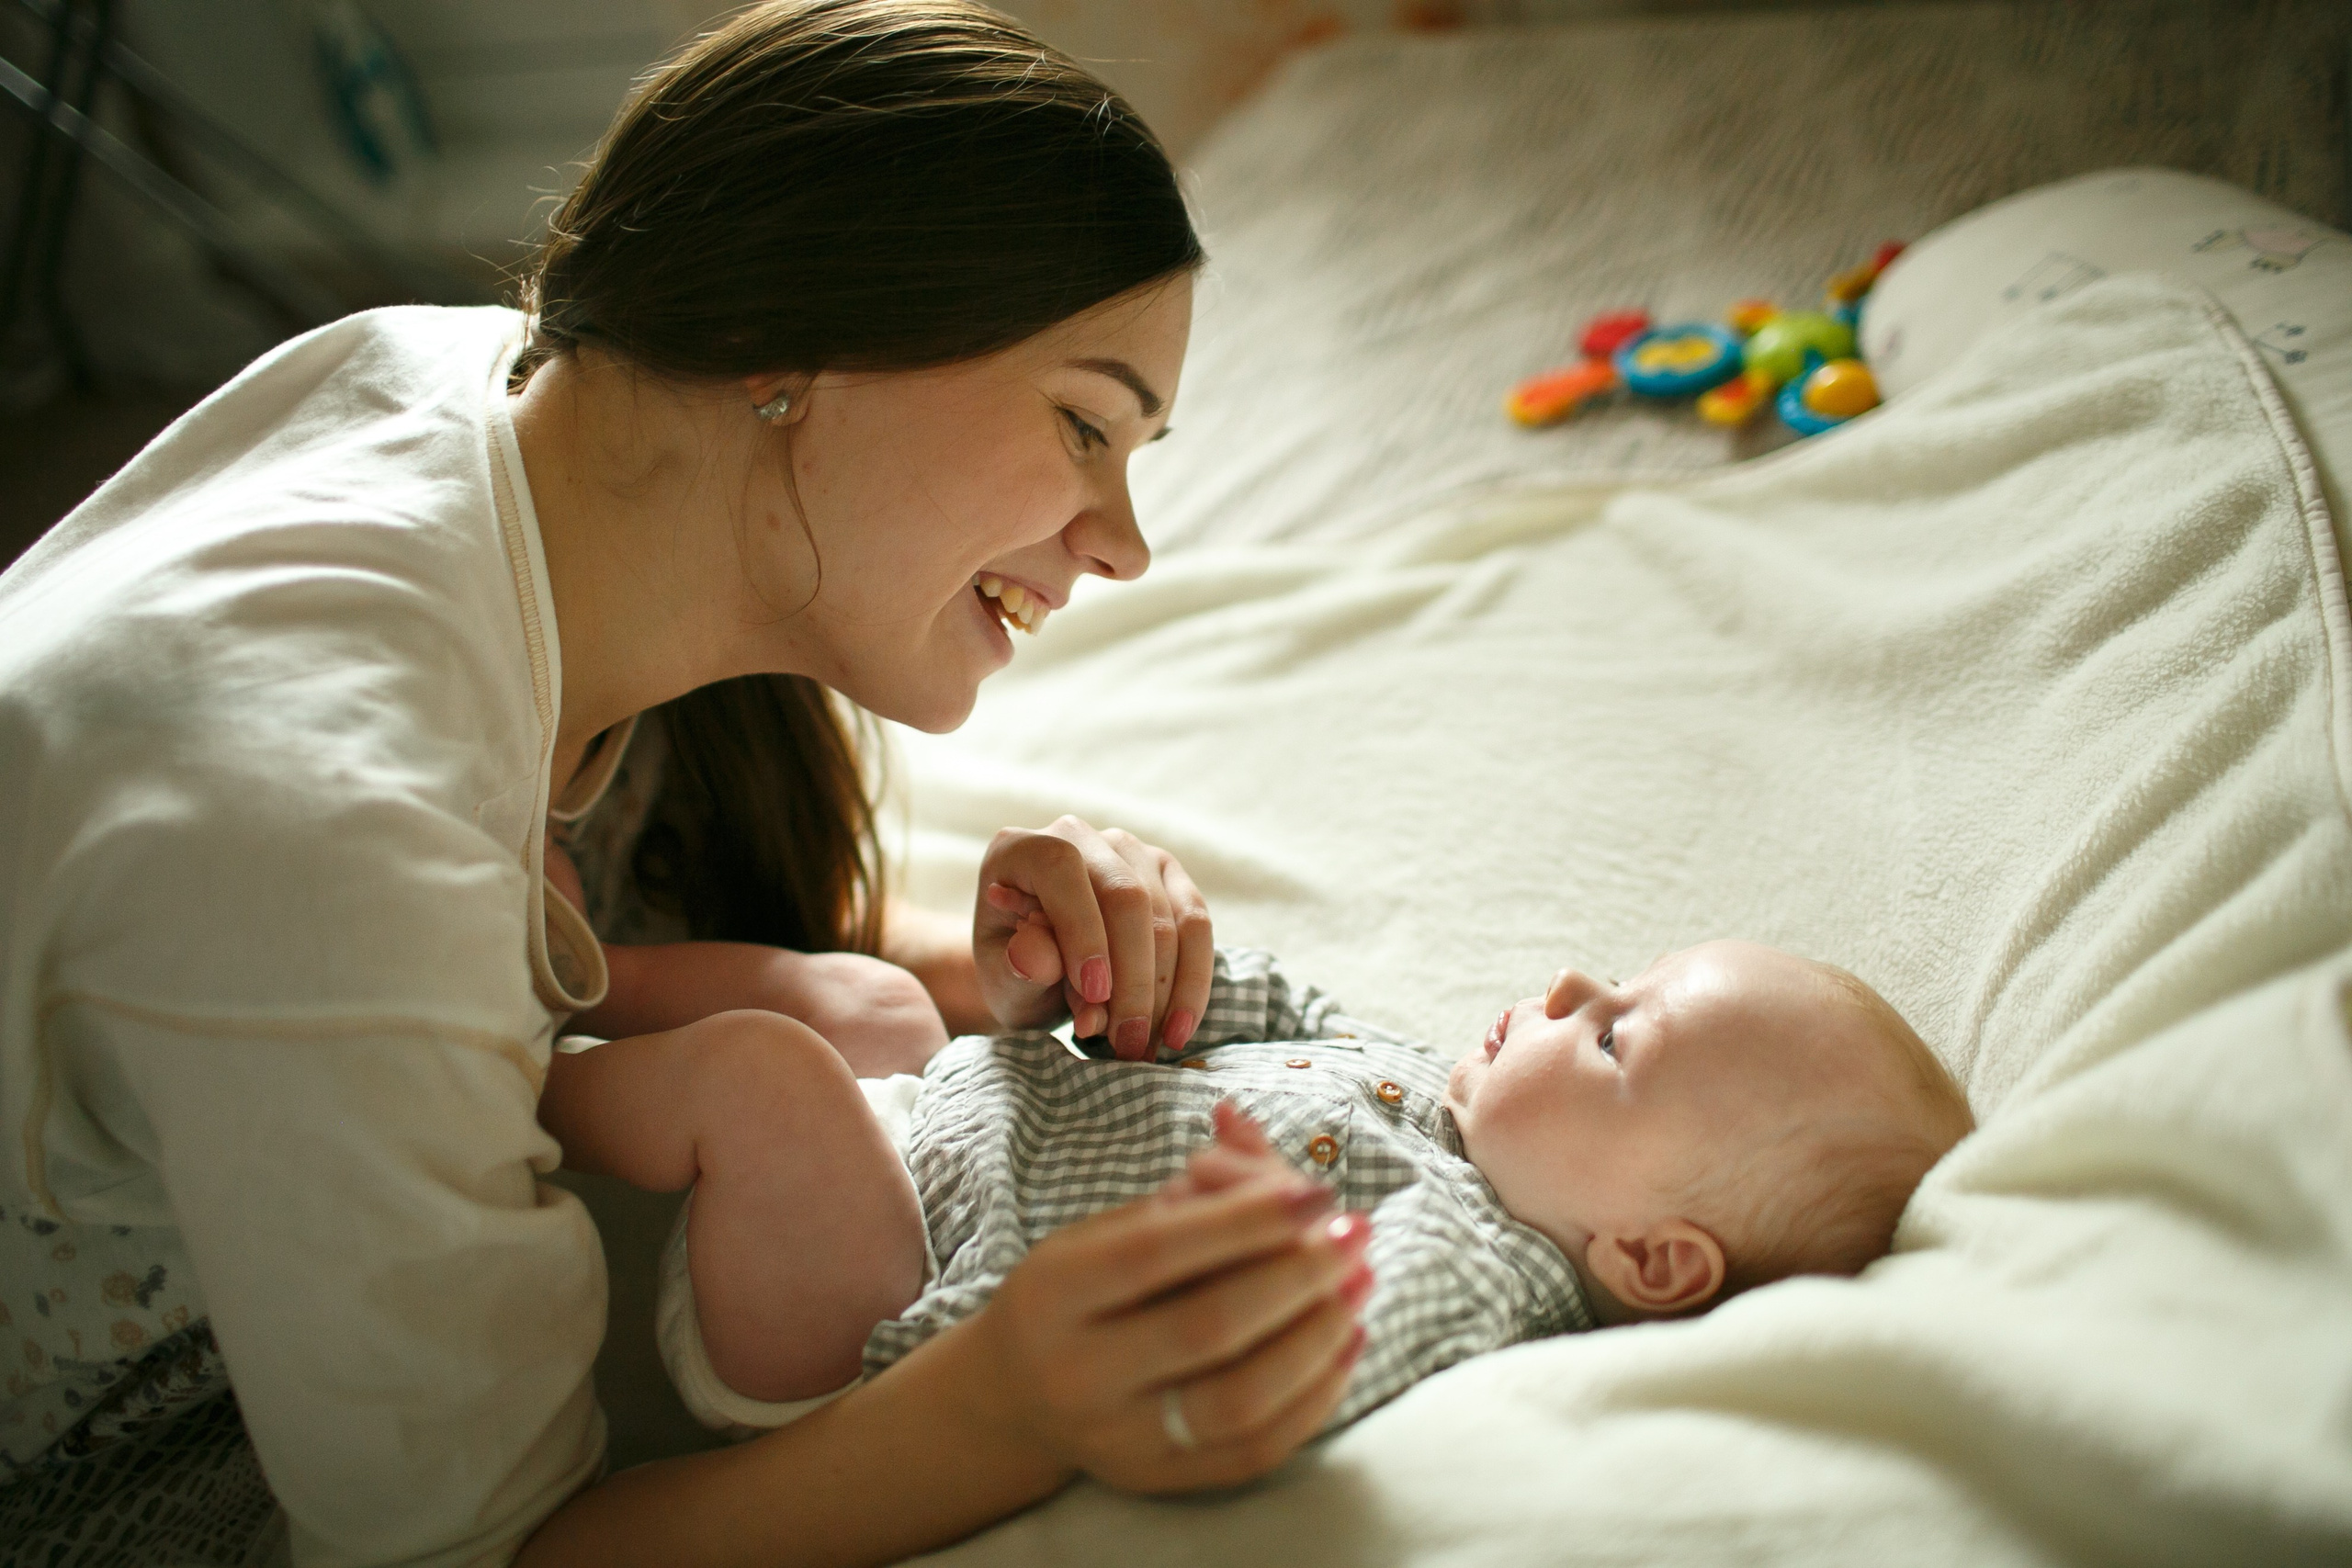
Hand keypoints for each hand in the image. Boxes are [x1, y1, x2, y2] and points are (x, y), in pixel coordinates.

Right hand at [961, 1129, 1372, 1493]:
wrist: (1019, 1393)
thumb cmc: (1082, 1291)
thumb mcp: (1111, 1228)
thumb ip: (1197, 1194)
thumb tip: (1269, 1152)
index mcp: (1055, 1293)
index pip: (1156, 1254)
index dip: (1243, 1221)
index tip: (1315, 1192)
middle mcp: (1079, 1373)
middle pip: (1205, 1329)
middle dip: (1297, 1276)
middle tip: (1355, 1233)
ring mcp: (1121, 1439)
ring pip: (1239, 1401)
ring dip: (1317, 1337)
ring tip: (1360, 1282)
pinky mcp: (1164, 1480)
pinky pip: (1258, 1449)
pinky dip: (1316, 1394)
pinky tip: (1348, 1340)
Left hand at [974, 816, 1212, 1058]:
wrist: (1038, 977)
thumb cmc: (1015, 974)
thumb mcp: (1002, 981)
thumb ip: (1016, 968)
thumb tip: (1033, 955)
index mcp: (1022, 848)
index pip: (1063, 870)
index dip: (1082, 931)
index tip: (1093, 996)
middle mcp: (1081, 836)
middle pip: (1126, 895)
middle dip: (1132, 978)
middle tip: (1126, 1041)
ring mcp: (1132, 853)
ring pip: (1169, 916)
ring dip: (1164, 990)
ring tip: (1144, 1046)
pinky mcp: (1171, 878)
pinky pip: (1197, 927)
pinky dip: (1191, 983)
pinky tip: (1177, 1029)